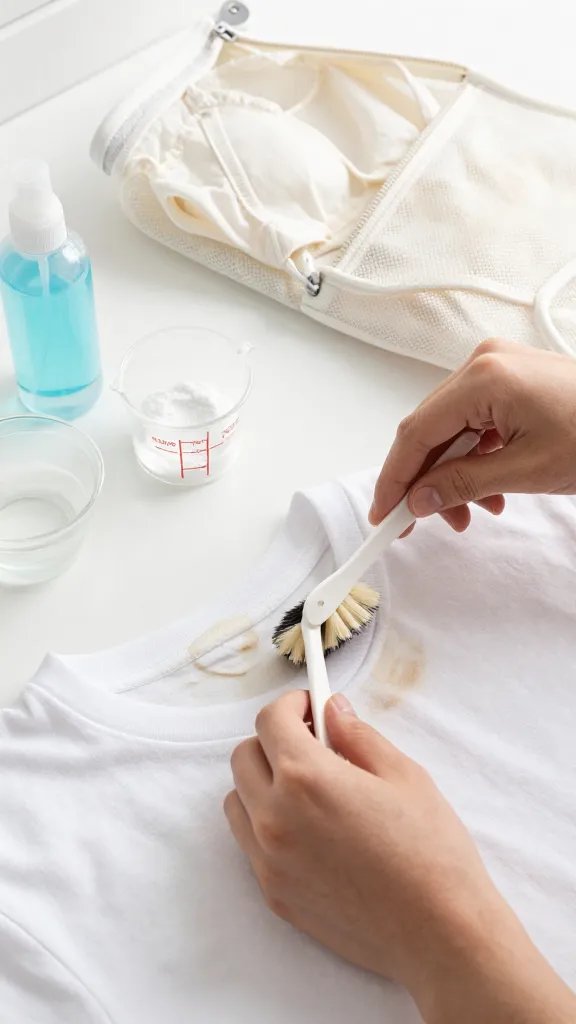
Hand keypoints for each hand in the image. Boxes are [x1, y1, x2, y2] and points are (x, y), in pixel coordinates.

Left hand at [225, 691, 575, 1022]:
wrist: (440, 934)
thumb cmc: (431, 851)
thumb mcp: (403, 775)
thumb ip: (358, 735)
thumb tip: (332, 710)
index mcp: (306, 778)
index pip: (271, 721)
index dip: (292, 705)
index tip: (309, 707)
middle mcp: (275, 817)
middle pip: (244, 757)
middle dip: (274, 741)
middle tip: (313, 745)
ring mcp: (268, 860)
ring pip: (238, 801)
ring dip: (263, 783)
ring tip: (309, 791)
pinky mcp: (273, 893)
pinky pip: (250, 844)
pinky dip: (266, 825)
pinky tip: (310, 831)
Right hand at [369, 339, 575, 530]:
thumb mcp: (526, 470)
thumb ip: (463, 484)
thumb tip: (418, 499)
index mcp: (483, 378)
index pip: (417, 434)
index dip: (395, 479)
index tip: (382, 514)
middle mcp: (482, 364)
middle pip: (429, 431)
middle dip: (425, 482)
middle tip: (420, 523)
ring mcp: (496, 368)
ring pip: (450, 430)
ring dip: (451, 475)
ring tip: (472, 512)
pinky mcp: (508, 380)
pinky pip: (473, 422)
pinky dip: (473, 459)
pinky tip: (490, 489)